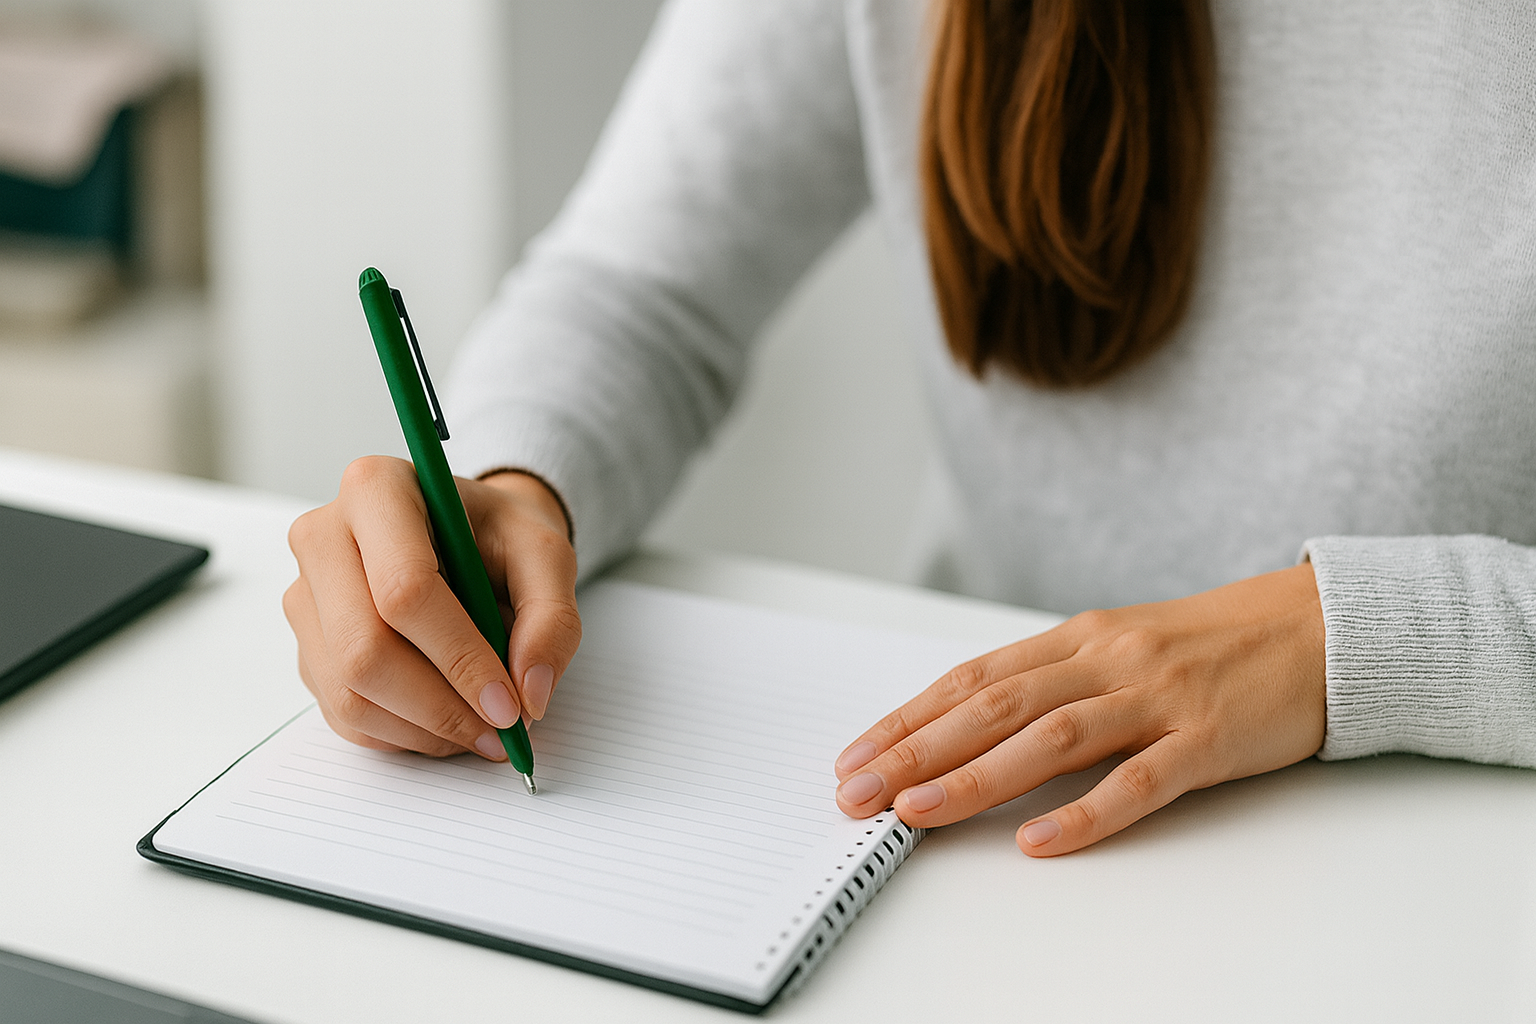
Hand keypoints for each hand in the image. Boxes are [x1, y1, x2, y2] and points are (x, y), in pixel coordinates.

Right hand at [283, 457, 580, 759]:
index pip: (404, 590)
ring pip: (349, 692)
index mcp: (376, 490)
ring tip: (481, 728)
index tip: (508, 703)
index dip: (459, 658)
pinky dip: (402, 735)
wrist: (468, 537)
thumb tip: (529, 694)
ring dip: (423, 729)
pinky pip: (343, 713)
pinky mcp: (308, 644)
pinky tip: (446, 723)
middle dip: (439, 706)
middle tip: (499, 730)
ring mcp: (305, 596)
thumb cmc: (499, 536)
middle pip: (364, 649)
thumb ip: (551, 619)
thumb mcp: (547, 556)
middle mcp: (323, 538)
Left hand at [833, 563, 1325, 855]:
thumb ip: (1055, 681)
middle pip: (993, 707)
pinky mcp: (1208, 738)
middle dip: (916, 751)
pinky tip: (1038, 841)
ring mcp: (1157, 697)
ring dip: (975, 778)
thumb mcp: (1122, 647)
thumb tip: (969, 724)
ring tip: (916, 812)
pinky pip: (1139, 781)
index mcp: (1080, 639)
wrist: (1320, 627)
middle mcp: (1107, 660)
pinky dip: (1085, 813)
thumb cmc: (1213, 644)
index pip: (973, 679)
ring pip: (1049, 739)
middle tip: (858, 791)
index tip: (856, 755)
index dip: (909, 719)